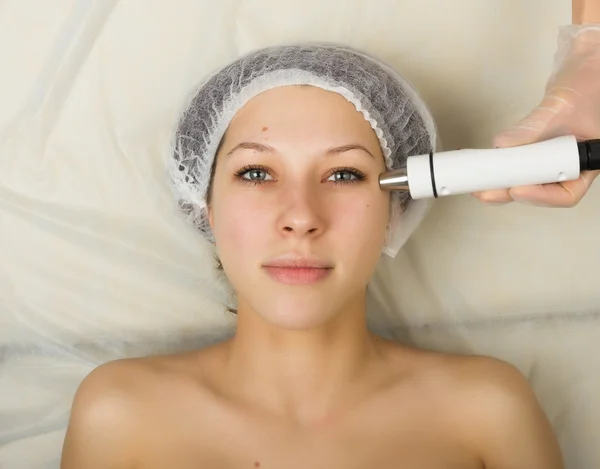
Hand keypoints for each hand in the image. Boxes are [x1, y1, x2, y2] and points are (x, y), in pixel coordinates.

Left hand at [473, 25, 599, 206]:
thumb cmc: (588, 84)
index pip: (566, 193)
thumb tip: (503, 144)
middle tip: (486, 192)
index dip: (541, 197)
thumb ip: (533, 128)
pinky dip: (502, 167)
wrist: (585, 67)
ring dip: (503, 183)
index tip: (517, 189)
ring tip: (480, 183)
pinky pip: (520, 164)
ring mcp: (552, 158)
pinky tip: (485, 167)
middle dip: (512, 192)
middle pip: (541, 191)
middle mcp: (569, 165)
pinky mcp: (537, 150)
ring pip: (527, 181)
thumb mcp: (561, 107)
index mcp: (586, 161)